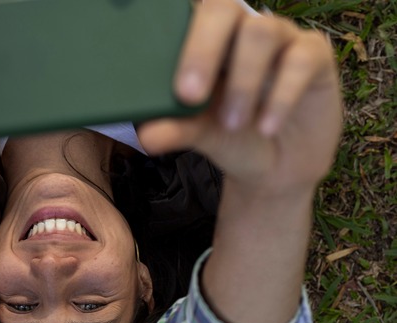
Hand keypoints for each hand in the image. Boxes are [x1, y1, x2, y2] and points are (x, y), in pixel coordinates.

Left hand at [138, 0, 342, 197]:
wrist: (278, 168)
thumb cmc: (233, 137)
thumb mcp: (201, 135)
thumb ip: (176, 129)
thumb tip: (146, 136)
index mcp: (205, 39)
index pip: (189, 13)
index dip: (173, 26)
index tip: (166, 77)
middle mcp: (241, 28)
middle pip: (222, 8)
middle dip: (202, 50)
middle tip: (189, 95)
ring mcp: (280, 36)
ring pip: (261, 32)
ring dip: (242, 81)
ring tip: (232, 123)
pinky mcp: (315, 54)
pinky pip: (300, 60)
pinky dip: (281, 96)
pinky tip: (266, 126)